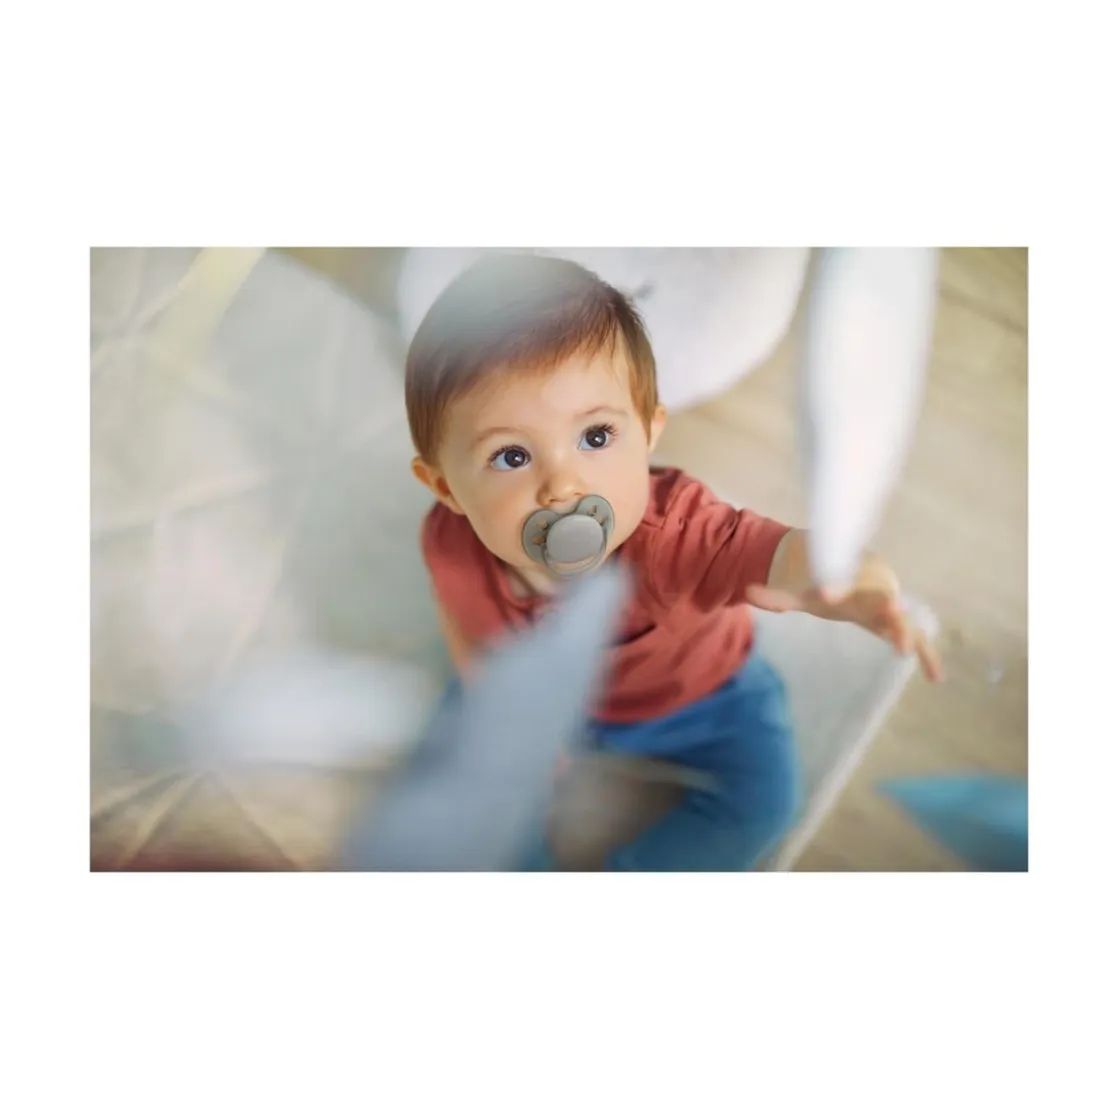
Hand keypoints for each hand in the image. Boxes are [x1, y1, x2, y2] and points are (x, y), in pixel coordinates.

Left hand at [746, 563, 942, 682]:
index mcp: (850, 572)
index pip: (844, 576)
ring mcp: (888, 607)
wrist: (846, 576)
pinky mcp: (896, 626)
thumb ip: (774, 595)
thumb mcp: (796, 591)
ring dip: (905, 632)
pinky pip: (917, 639)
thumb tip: (746, 592)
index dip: (835, 585)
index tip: (825, 595)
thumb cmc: (821, 582)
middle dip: (884, 604)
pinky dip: (928, 655)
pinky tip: (937, 677)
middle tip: (888, 611)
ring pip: (902, 619)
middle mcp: (875, 586)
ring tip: (904, 650)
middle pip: (881, 594)